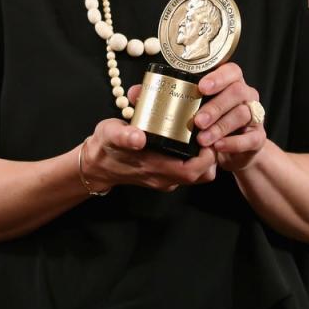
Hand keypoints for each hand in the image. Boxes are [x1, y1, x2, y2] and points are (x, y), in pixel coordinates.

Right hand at [81, 115, 216, 192]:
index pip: (192, 170)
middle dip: (211, 155)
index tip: (209, 135)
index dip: (207, 156)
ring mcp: (165, 178)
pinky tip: (192, 140)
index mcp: (154, 168)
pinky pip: (188, 170)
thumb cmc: (105, 147)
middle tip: (210, 131)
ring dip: (206, 158)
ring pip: (197, 174)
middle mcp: (163, 177)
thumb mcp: (110, 135)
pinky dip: (196, 158)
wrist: (97, 164)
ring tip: (205, 135)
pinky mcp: (164, 174)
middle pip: (201, 173)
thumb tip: (138, 138)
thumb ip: (123, 136)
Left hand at [194, 63, 265, 171]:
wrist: (234, 150)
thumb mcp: (202, 110)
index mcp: (233, 83)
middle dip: (215, 106)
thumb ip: (192, 103)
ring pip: (242, 114)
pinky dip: (233, 143)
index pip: (232, 71)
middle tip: (197, 121)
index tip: (201, 87)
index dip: (218, 77)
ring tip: (202, 139)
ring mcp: (255, 116)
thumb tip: (167, 102)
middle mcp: (247, 95)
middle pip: (237, 91)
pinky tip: (218, 146)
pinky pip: (250, 138)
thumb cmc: (213, 122)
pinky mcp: (258, 136)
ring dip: (220, 127)